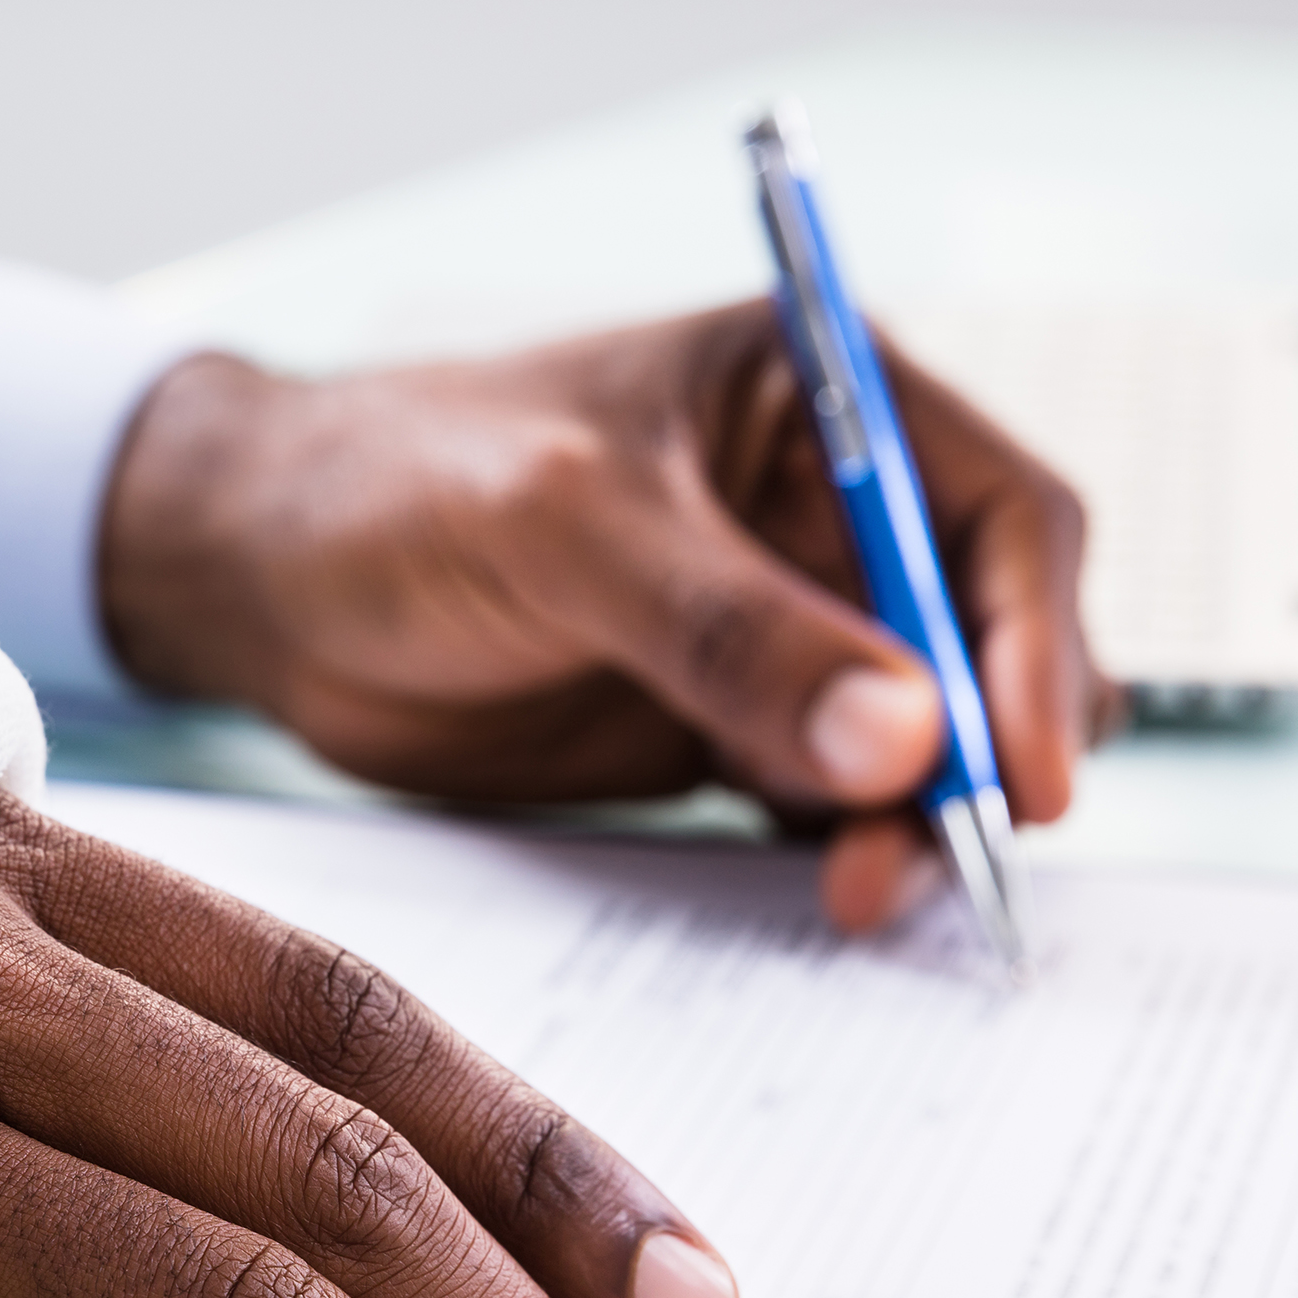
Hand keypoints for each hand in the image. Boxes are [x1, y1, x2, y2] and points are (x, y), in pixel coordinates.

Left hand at [98, 301, 1111, 930]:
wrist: (266, 580)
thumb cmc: (400, 488)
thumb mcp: (567, 533)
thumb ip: (731, 629)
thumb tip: (908, 740)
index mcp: (825, 401)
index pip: (997, 519)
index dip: (1032, 646)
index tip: (1024, 776)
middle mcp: (828, 515)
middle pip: (988, 643)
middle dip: (986, 753)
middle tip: (949, 856)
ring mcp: (786, 630)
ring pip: (922, 743)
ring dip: (918, 821)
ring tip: (857, 892)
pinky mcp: (728, 729)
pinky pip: (834, 803)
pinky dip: (849, 850)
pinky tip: (825, 896)